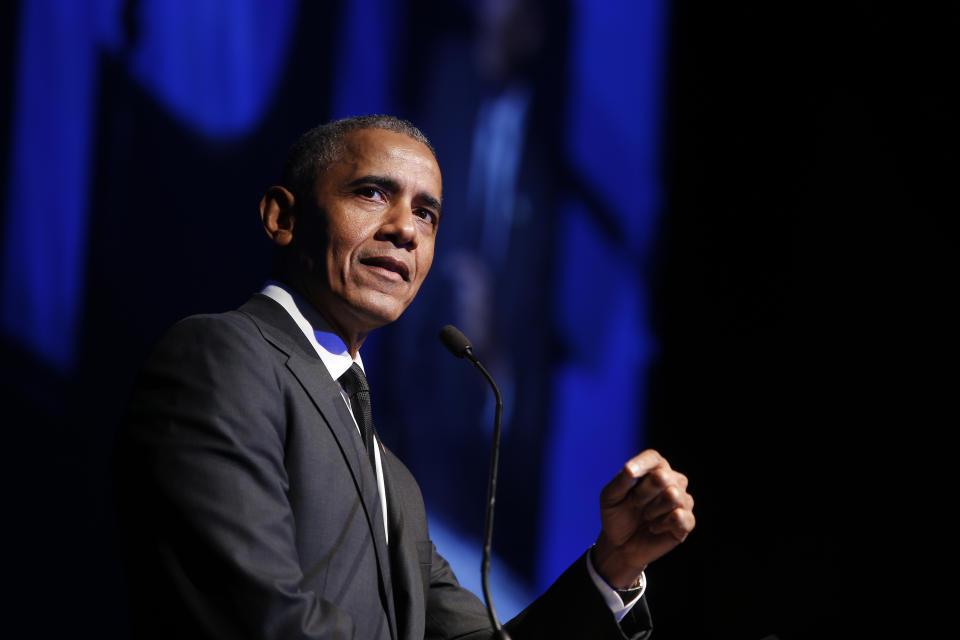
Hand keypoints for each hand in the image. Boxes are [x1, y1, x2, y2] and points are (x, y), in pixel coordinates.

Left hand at [592, 449, 694, 589]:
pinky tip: (655, 527)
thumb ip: (620, 482)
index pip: (653, 458)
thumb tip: (631, 469)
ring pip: (674, 495)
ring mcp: (683, 500)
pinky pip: (680, 517)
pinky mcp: (687, 521)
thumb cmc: (616, 515)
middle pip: (663, 477)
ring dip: (652, 510)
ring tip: (646, 516)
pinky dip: (661, 524)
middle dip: (643, 494)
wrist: (620, 545)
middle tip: (635, 504)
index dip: (642, 464)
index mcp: (653, 469)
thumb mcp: (610, 497)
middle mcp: (672, 480)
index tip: (629, 473)